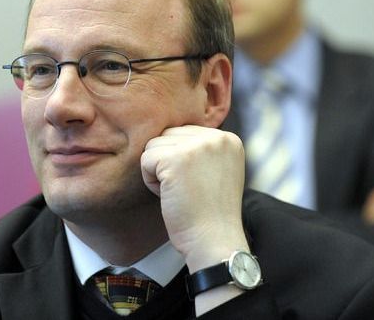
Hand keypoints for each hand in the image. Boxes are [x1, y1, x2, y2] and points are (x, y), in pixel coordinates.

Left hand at [141, 125, 248, 268]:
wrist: (214, 241)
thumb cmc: (209, 213)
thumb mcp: (216, 170)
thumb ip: (200, 149)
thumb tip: (167, 133)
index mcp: (228, 139)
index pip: (184, 132)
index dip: (180, 161)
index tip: (197, 184)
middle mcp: (216, 137)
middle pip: (168, 135)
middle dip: (167, 163)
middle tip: (186, 190)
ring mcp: (197, 146)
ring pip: (153, 146)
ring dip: (158, 172)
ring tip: (180, 192)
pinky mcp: (175, 159)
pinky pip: (145, 160)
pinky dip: (150, 181)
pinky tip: (170, 196)